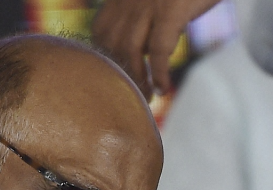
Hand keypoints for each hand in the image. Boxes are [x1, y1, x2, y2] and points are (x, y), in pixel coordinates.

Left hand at [91, 0, 223, 96]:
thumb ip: (145, 14)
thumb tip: (146, 46)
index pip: (101, 31)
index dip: (105, 57)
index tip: (115, 78)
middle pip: (112, 44)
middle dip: (120, 74)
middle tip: (131, 95)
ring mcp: (149, 5)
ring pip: (131, 49)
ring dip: (137, 79)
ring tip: (146, 98)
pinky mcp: (171, 11)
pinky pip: (159, 50)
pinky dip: (158, 73)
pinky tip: (162, 87)